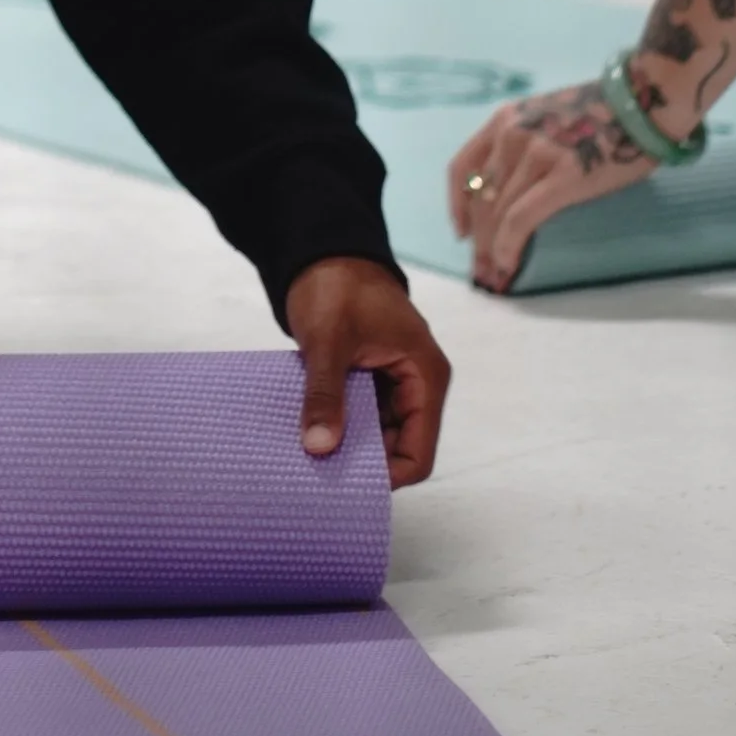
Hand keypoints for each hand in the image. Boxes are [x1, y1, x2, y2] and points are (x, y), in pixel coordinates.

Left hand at [283, 254, 450, 488]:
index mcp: (425, 376)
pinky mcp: (370, 379)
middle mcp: (416, 385)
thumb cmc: (337, 286)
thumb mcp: (329, 340)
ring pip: (376, 434)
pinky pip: (360, 416)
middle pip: (398, 448)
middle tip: (320, 475)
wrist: (323, 251)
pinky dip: (339, 425)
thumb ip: (325, 394)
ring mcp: (393, 383)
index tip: (345, 484)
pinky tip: (310, 434)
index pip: (418, 452)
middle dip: (363, 463)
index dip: (387, 476)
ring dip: (348, 444)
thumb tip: (320, 448)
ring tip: (311, 458)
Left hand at [449, 79, 659, 291]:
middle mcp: (512, 133)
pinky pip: (522, 216)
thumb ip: (521, 147)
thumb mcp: (544, 120)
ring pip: (497, 210)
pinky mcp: (563, 175)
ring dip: (491, 248)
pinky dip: (509, 243)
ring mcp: (536, 153)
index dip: (457, 205)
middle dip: (477, 238)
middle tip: (482, 268)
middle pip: (480, 196)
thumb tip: (508, 191)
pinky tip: (509, 262)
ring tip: (496, 274)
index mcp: (504, 119)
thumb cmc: (600, 115)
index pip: (462, 168)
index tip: (461, 231)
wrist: (642, 102)